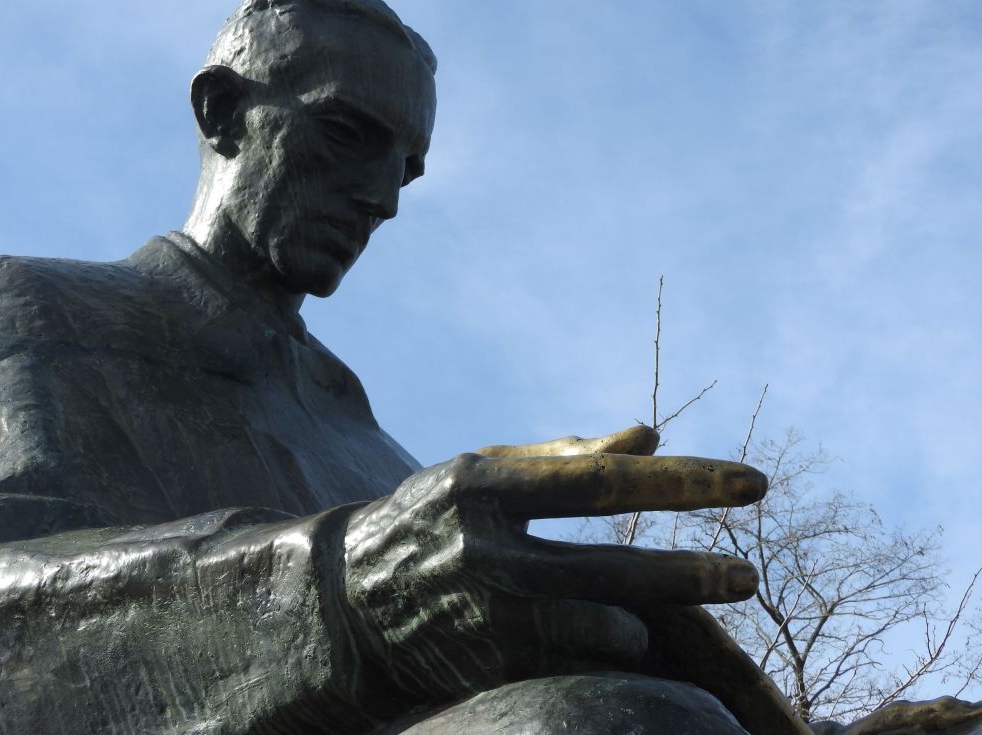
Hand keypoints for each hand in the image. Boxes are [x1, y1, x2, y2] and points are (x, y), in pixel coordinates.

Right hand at [341, 425, 765, 703]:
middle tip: (749, 577)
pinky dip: (602, 645)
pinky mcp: (482, 665)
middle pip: (614, 566)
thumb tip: (649, 434)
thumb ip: (565, 455)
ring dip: (636, 619)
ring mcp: (481, 613)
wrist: (344, 598)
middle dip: (693, 575)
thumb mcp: (485, 473)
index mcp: (485, 483)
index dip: (684, 483)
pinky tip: (600, 635)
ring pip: (602, 626)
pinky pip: (575, 661)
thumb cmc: (433, 517)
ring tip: (638, 611)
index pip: (604, 481)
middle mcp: (482, 548)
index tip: (754, 484)